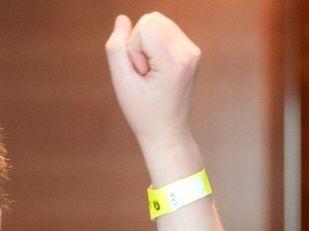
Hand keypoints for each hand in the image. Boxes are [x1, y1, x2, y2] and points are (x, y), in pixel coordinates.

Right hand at [105, 13, 199, 156]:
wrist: (167, 134)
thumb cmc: (144, 114)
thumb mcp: (122, 83)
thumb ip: (116, 48)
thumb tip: (122, 20)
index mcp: (175, 60)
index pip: (144, 27)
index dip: (134, 50)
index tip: (141, 75)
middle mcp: (189, 51)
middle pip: (152, 19)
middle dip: (140, 43)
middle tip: (145, 74)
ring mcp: (193, 50)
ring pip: (158, 23)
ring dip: (147, 44)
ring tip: (151, 73)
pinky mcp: (191, 52)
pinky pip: (165, 32)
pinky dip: (156, 46)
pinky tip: (158, 70)